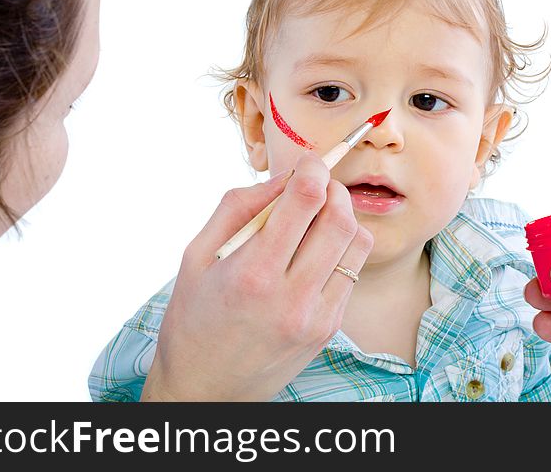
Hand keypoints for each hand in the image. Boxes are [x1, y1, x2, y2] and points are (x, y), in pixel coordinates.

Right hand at [142, 151, 373, 400]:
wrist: (205, 390)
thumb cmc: (192, 318)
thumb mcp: (196, 255)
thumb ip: (239, 208)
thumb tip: (283, 178)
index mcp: (252, 273)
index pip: (305, 201)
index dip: (313, 168)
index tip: (309, 160)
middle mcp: (291, 296)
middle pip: (341, 219)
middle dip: (334, 189)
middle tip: (317, 185)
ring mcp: (316, 316)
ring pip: (357, 245)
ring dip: (343, 219)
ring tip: (316, 220)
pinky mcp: (328, 329)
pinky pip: (351, 273)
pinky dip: (339, 252)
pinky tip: (312, 256)